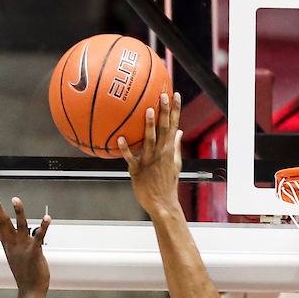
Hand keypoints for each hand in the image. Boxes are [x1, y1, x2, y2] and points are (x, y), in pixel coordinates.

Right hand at [0, 194, 49, 294]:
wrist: (30, 291)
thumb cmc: (25, 275)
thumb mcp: (15, 257)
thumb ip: (14, 245)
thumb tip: (12, 239)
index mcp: (8, 245)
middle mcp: (14, 244)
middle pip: (3, 223)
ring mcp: (24, 247)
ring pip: (20, 226)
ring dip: (18, 212)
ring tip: (15, 200)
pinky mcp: (35, 252)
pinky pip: (39, 237)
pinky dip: (43, 227)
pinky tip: (47, 218)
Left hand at [118, 92, 182, 215]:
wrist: (162, 204)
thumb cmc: (167, 184)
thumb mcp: (175, 164)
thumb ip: (175, 146)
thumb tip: (179, 131)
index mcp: (169, 150)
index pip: (174, 125)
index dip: (175, 109)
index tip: (175, 94)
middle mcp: (161, 153)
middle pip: (164, 129)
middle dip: (165, 111)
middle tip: (163, 95)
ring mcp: (149, 161)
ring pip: (149, 140)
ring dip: (148, 125)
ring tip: (147, 110)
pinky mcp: (138, 170)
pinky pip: (131, 158)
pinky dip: (125, 149)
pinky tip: (119, 138)